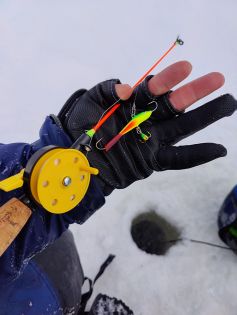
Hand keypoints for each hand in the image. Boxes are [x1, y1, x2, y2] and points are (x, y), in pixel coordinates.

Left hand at [59, 61, 236, 194]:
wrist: (76, 157)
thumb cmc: (81, 128)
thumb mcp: (88, 103)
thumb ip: (105, 90)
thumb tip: (127, 89)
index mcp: (133, 104)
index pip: (154, 88)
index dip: (168, 78)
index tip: (185, 68)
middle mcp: (146, 120)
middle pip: (175, 104)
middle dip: (196, 91)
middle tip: (218, 79)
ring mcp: (151, 140)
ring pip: (182, 126)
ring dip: (205, 116)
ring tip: (228, 103)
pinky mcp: (151, 160)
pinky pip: (177, 158)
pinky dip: (197, 154)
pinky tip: (218, 149)